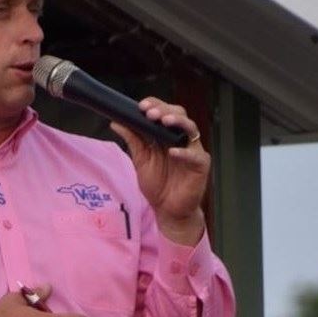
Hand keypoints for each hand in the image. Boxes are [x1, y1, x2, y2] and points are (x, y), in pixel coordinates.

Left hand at [111, 98, 209, 246]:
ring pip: (191, 128)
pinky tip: (173, 152)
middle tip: (150, 113)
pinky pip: (195, 155)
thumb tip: (116, 122)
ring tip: (164, 121)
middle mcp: (181, 139)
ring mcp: (193, 150)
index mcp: (167, 135)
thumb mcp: (141, 160)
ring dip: (178, 122)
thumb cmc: (158, 185)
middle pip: (179, 115)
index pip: (164, 112)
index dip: (155, 105)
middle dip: (165, 110)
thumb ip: (132, 140)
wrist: (168, 210)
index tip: (141, 106)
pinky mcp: (201, 165)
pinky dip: (184, 152)